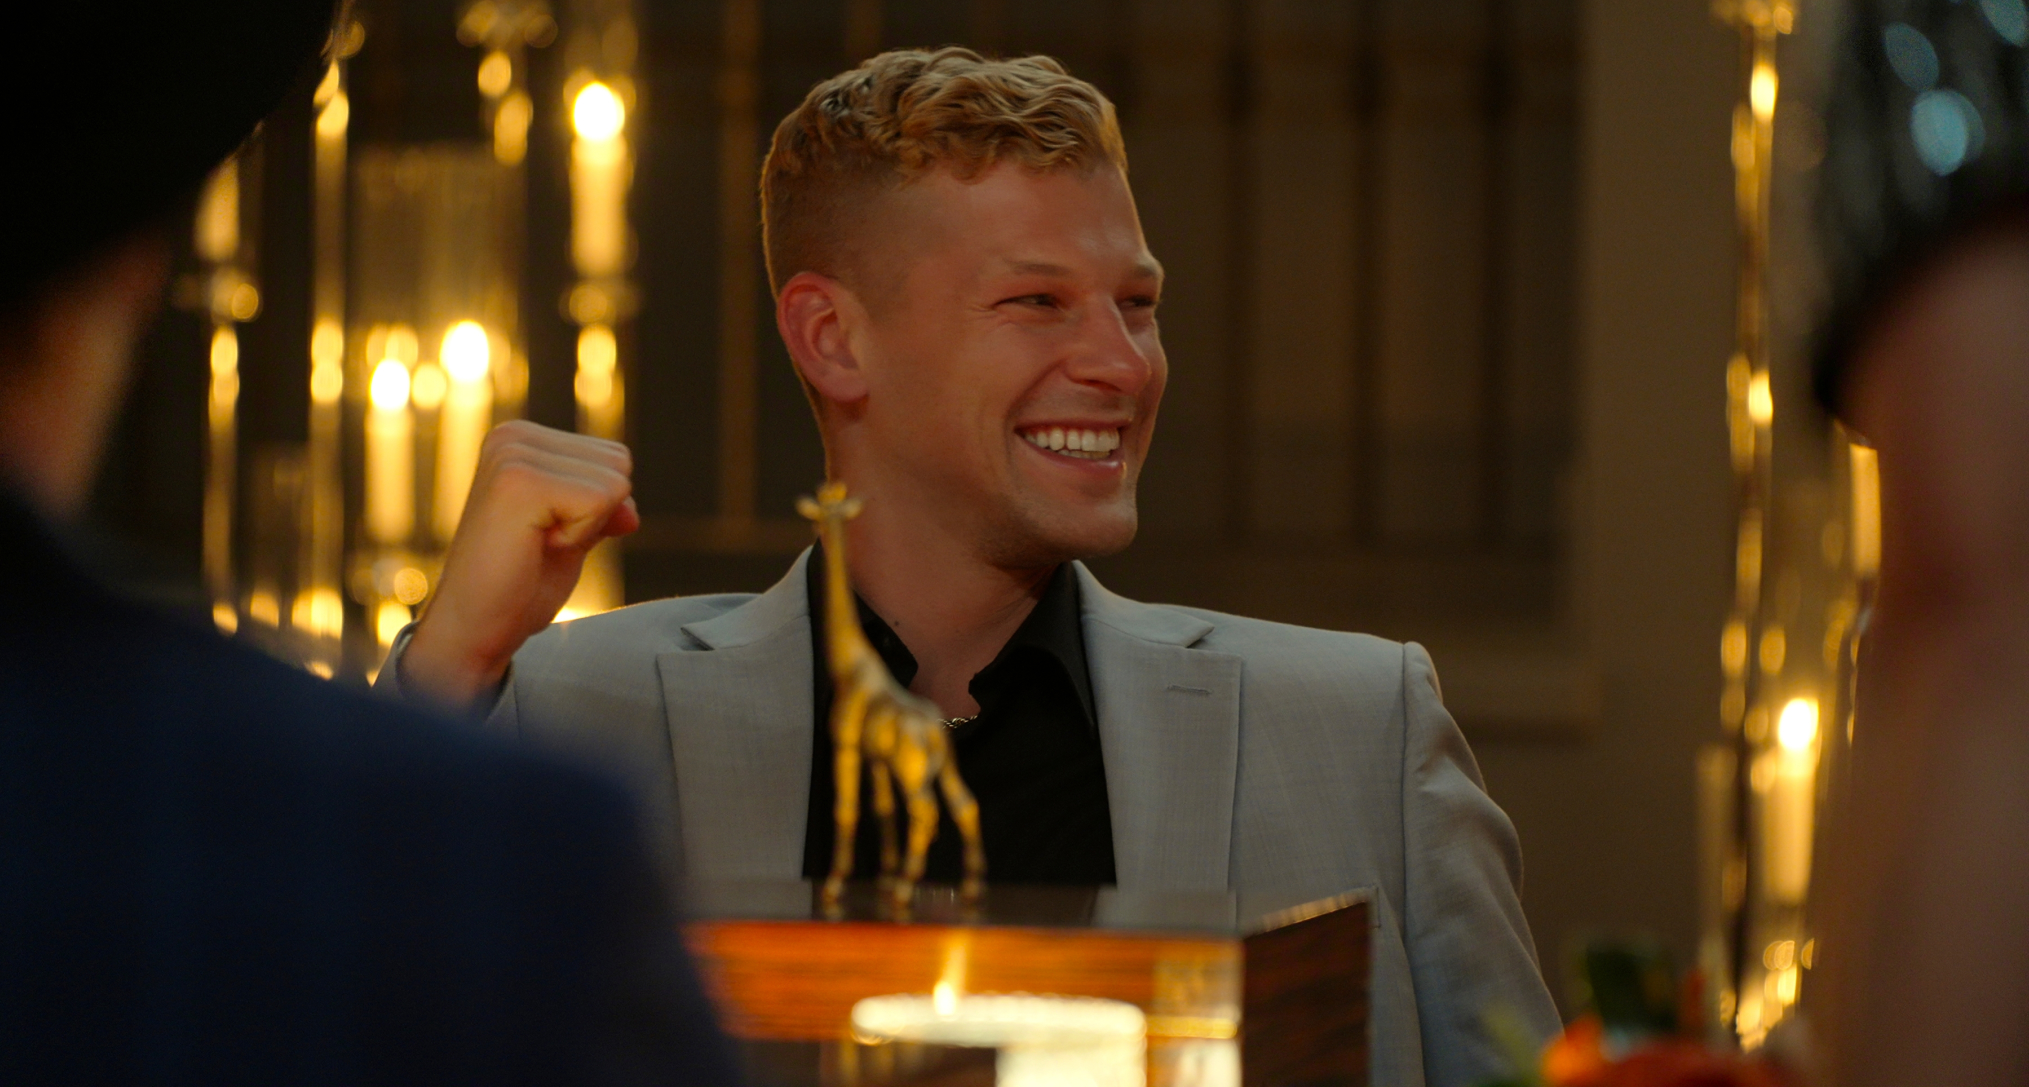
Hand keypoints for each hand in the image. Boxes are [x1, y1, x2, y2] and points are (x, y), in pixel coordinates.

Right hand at [402, 420, 639, 705]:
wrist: (474, 628)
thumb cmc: (519, 585)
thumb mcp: (574, 534)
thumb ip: (603, 508)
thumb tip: (631, 512)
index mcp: (522, 438)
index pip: (614, 457)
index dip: (599, 507)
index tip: (547, 532)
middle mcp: (512, 435)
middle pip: (618, 463)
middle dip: (597, 513)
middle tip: (541, 541)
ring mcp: (512, 454)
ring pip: (613, 482)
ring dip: (586, 525)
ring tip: (535, 543)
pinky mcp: (518, 480)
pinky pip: (600, 501)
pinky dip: (581, 535)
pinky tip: (535, 547)